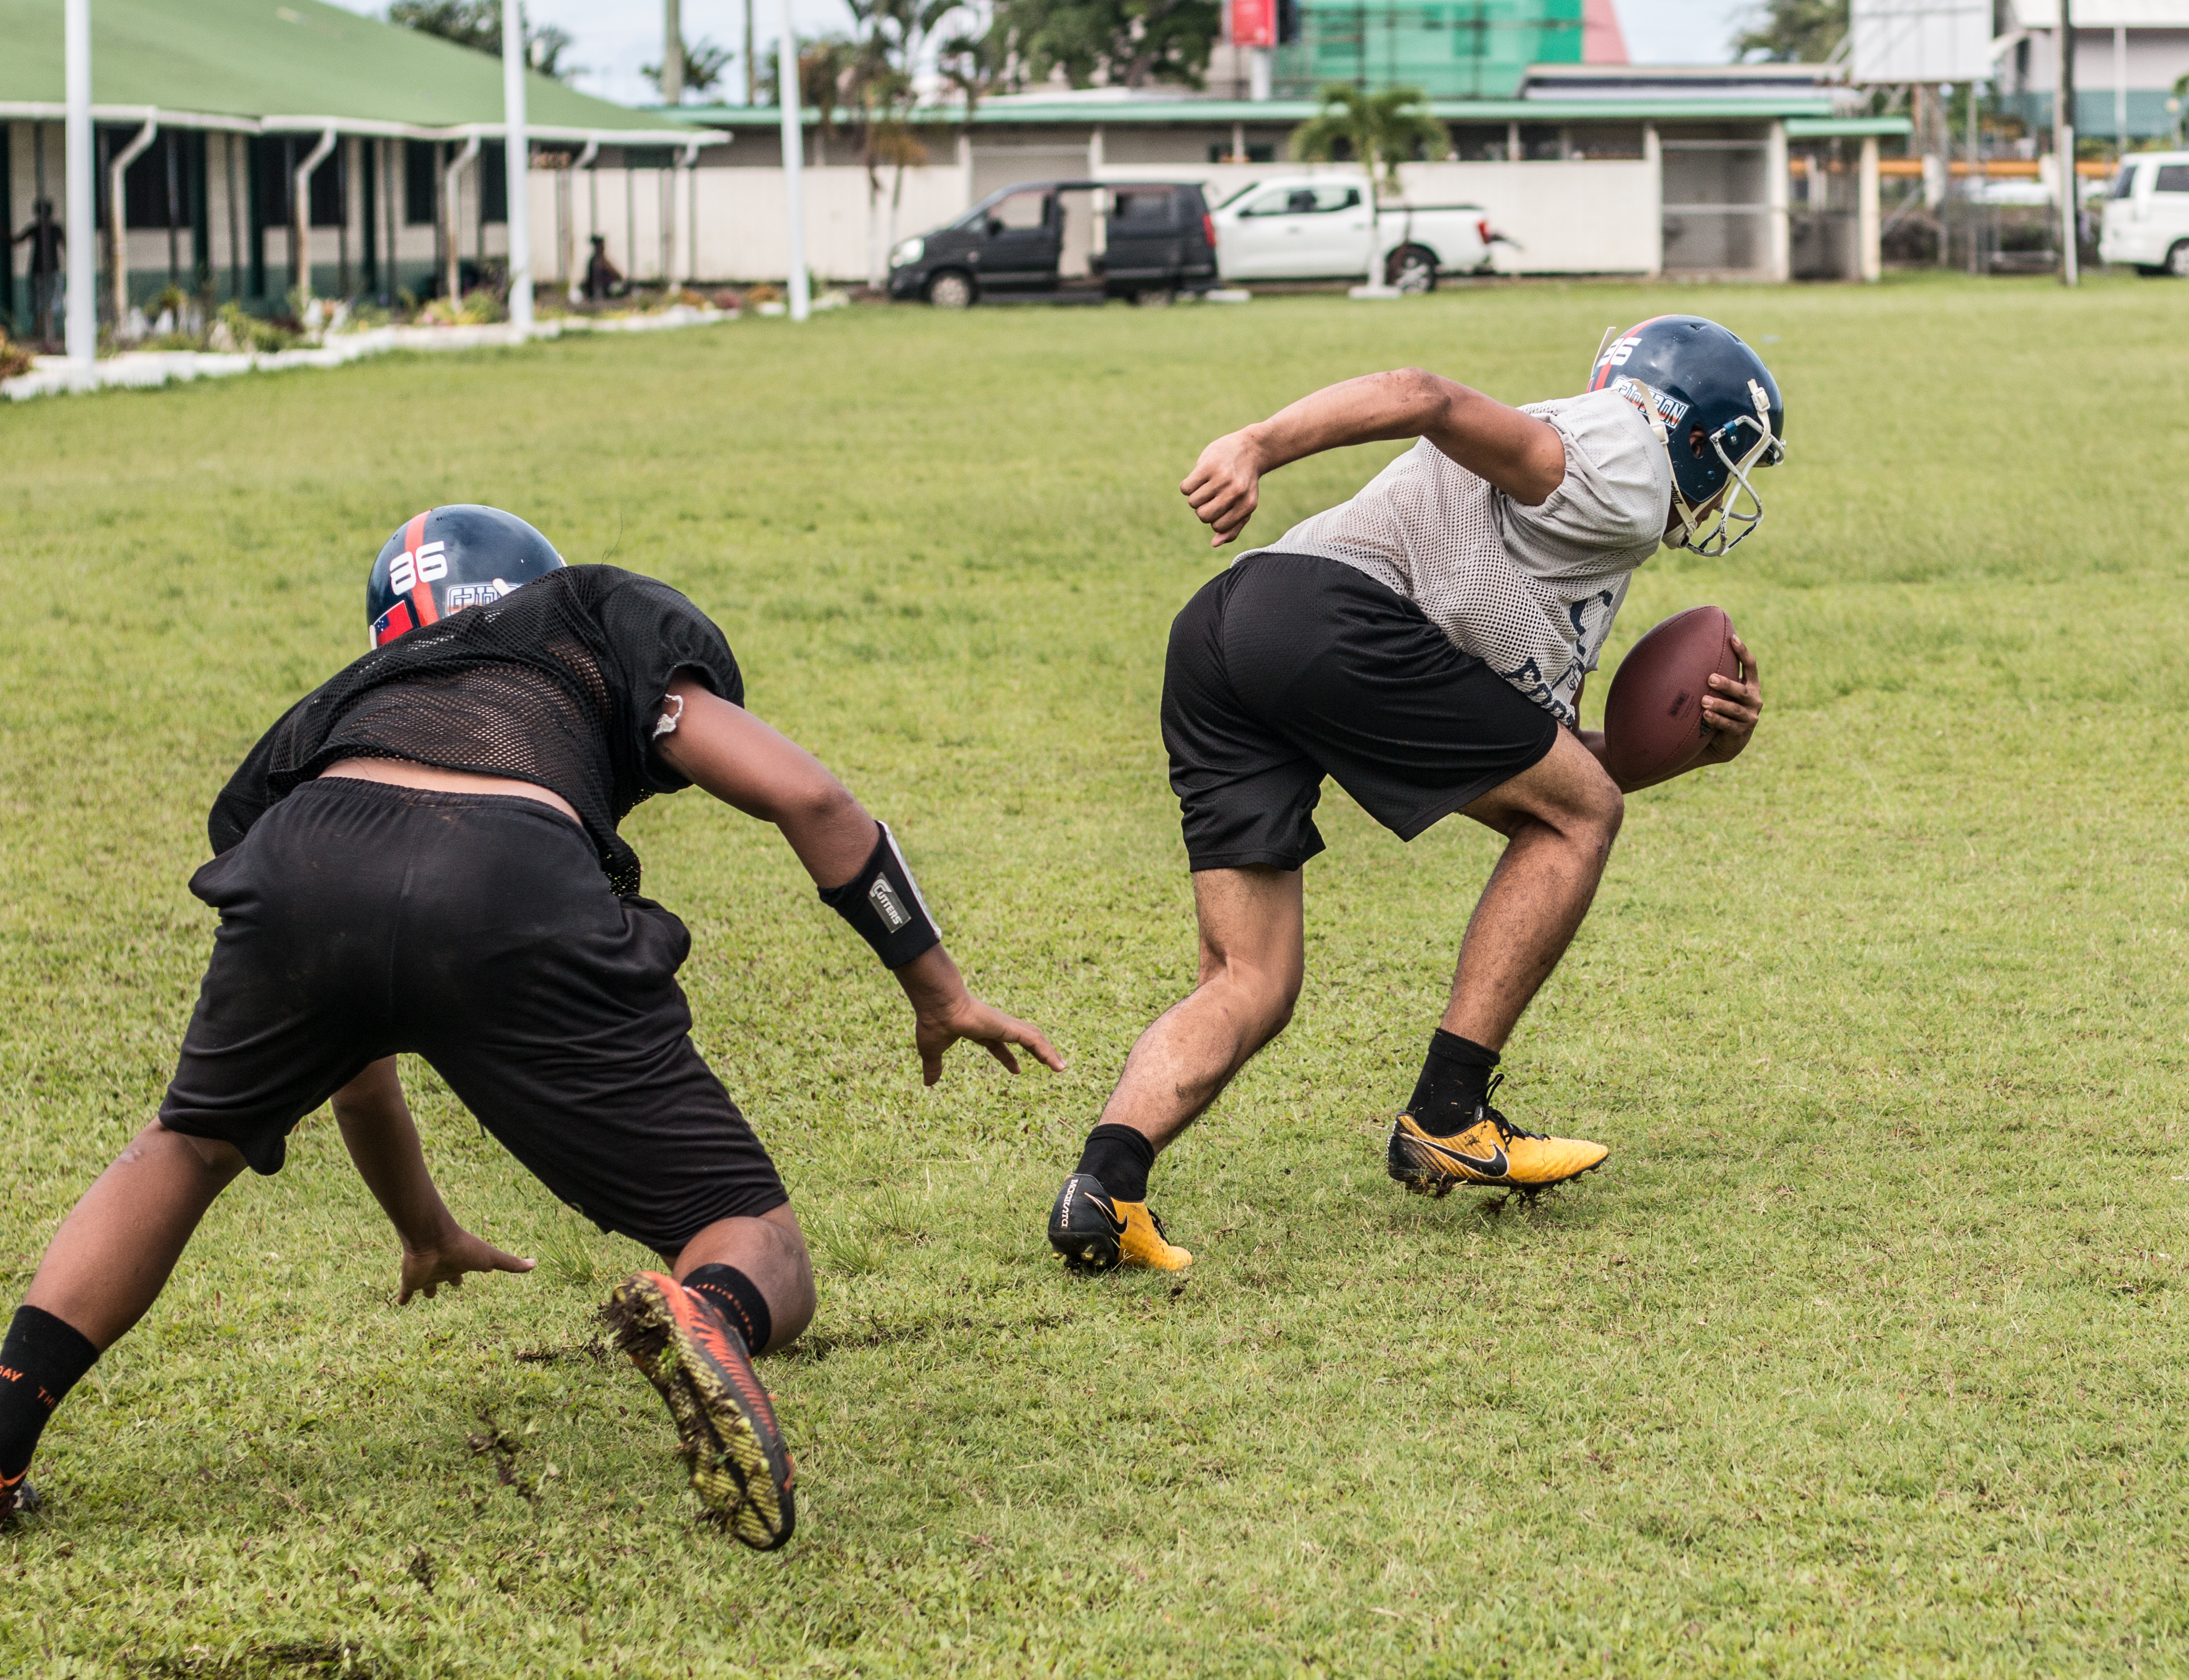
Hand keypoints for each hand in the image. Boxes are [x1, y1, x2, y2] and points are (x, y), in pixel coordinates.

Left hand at [398, 1224, 534, 1304]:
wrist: (432, 1239)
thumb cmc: (462, 1247)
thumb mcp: (490, 1258)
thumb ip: (510, 1263)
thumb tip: (535, 1264)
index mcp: (461, 1264)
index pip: (468, 1269)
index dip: (473, 1272)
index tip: (478, 1274)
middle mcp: (444, 1269)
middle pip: (448, 1277)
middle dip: (450, 1280)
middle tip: (453, 1284)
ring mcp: (427, 1275)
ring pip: (427, 1284)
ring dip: (426, 1289)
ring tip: (426, 1294)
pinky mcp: (411, 1281)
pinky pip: (405, 1292)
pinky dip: (401, 1298)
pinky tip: (397, 1303)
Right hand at [895, 945, 1064, 1085]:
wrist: (939, 1005)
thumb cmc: (935, 1023)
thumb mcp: (932, 1050)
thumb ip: (933, 1066)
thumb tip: (928, 1083)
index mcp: (980, 1030)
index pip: (998, 1044)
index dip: (1007, 1057)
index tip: (1016, 1069)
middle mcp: (995, 1025)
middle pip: (1022, 1039)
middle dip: (1036, 1051)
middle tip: (1049, 1062)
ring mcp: (1004, 1025)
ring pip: (1033, 1038)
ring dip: (1047, 1052)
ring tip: (1061, 1067)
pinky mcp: (1009, 1027)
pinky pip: (1034, 1040)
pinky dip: (1047, 1051)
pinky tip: (1057, 1063)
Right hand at [1180, 428, 1264, 546]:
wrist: (1251, 449)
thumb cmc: (1245, 482)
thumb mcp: (1246, 504)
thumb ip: (1234, 527)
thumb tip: (1215, 544)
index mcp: (1247, 505)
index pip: (1217, 526)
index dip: (1213, 518)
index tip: (1219, 505)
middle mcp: (1236, 492)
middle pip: (1203, 515)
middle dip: (1202, 508)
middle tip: (1210, 496)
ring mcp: (1222, 478)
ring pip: (1193, 502)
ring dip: (1195, 496)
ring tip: (1206, 485)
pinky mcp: (1208, 465)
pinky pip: (1186, 487)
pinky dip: (1188, 485)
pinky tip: (1198, 478)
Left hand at [1694, 634, 1761, 764]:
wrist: (1725, 742)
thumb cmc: (1721, 709)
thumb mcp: (1723, 692)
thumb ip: (1716, 678)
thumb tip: (1692, 653)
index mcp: (1751, 686)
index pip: (1751, 666)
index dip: (1743, 652)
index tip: (1731, 638)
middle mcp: (1754, 700)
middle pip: (1741, 690)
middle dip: (1726, 684)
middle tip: (1710, 678)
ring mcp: (1750, 717)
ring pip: (1735, 709)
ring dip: (1719, 704)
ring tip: (1703, 701)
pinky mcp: (1742, 733)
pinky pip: (1729, 725)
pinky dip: (1717, 720)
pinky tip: (1705, 716)